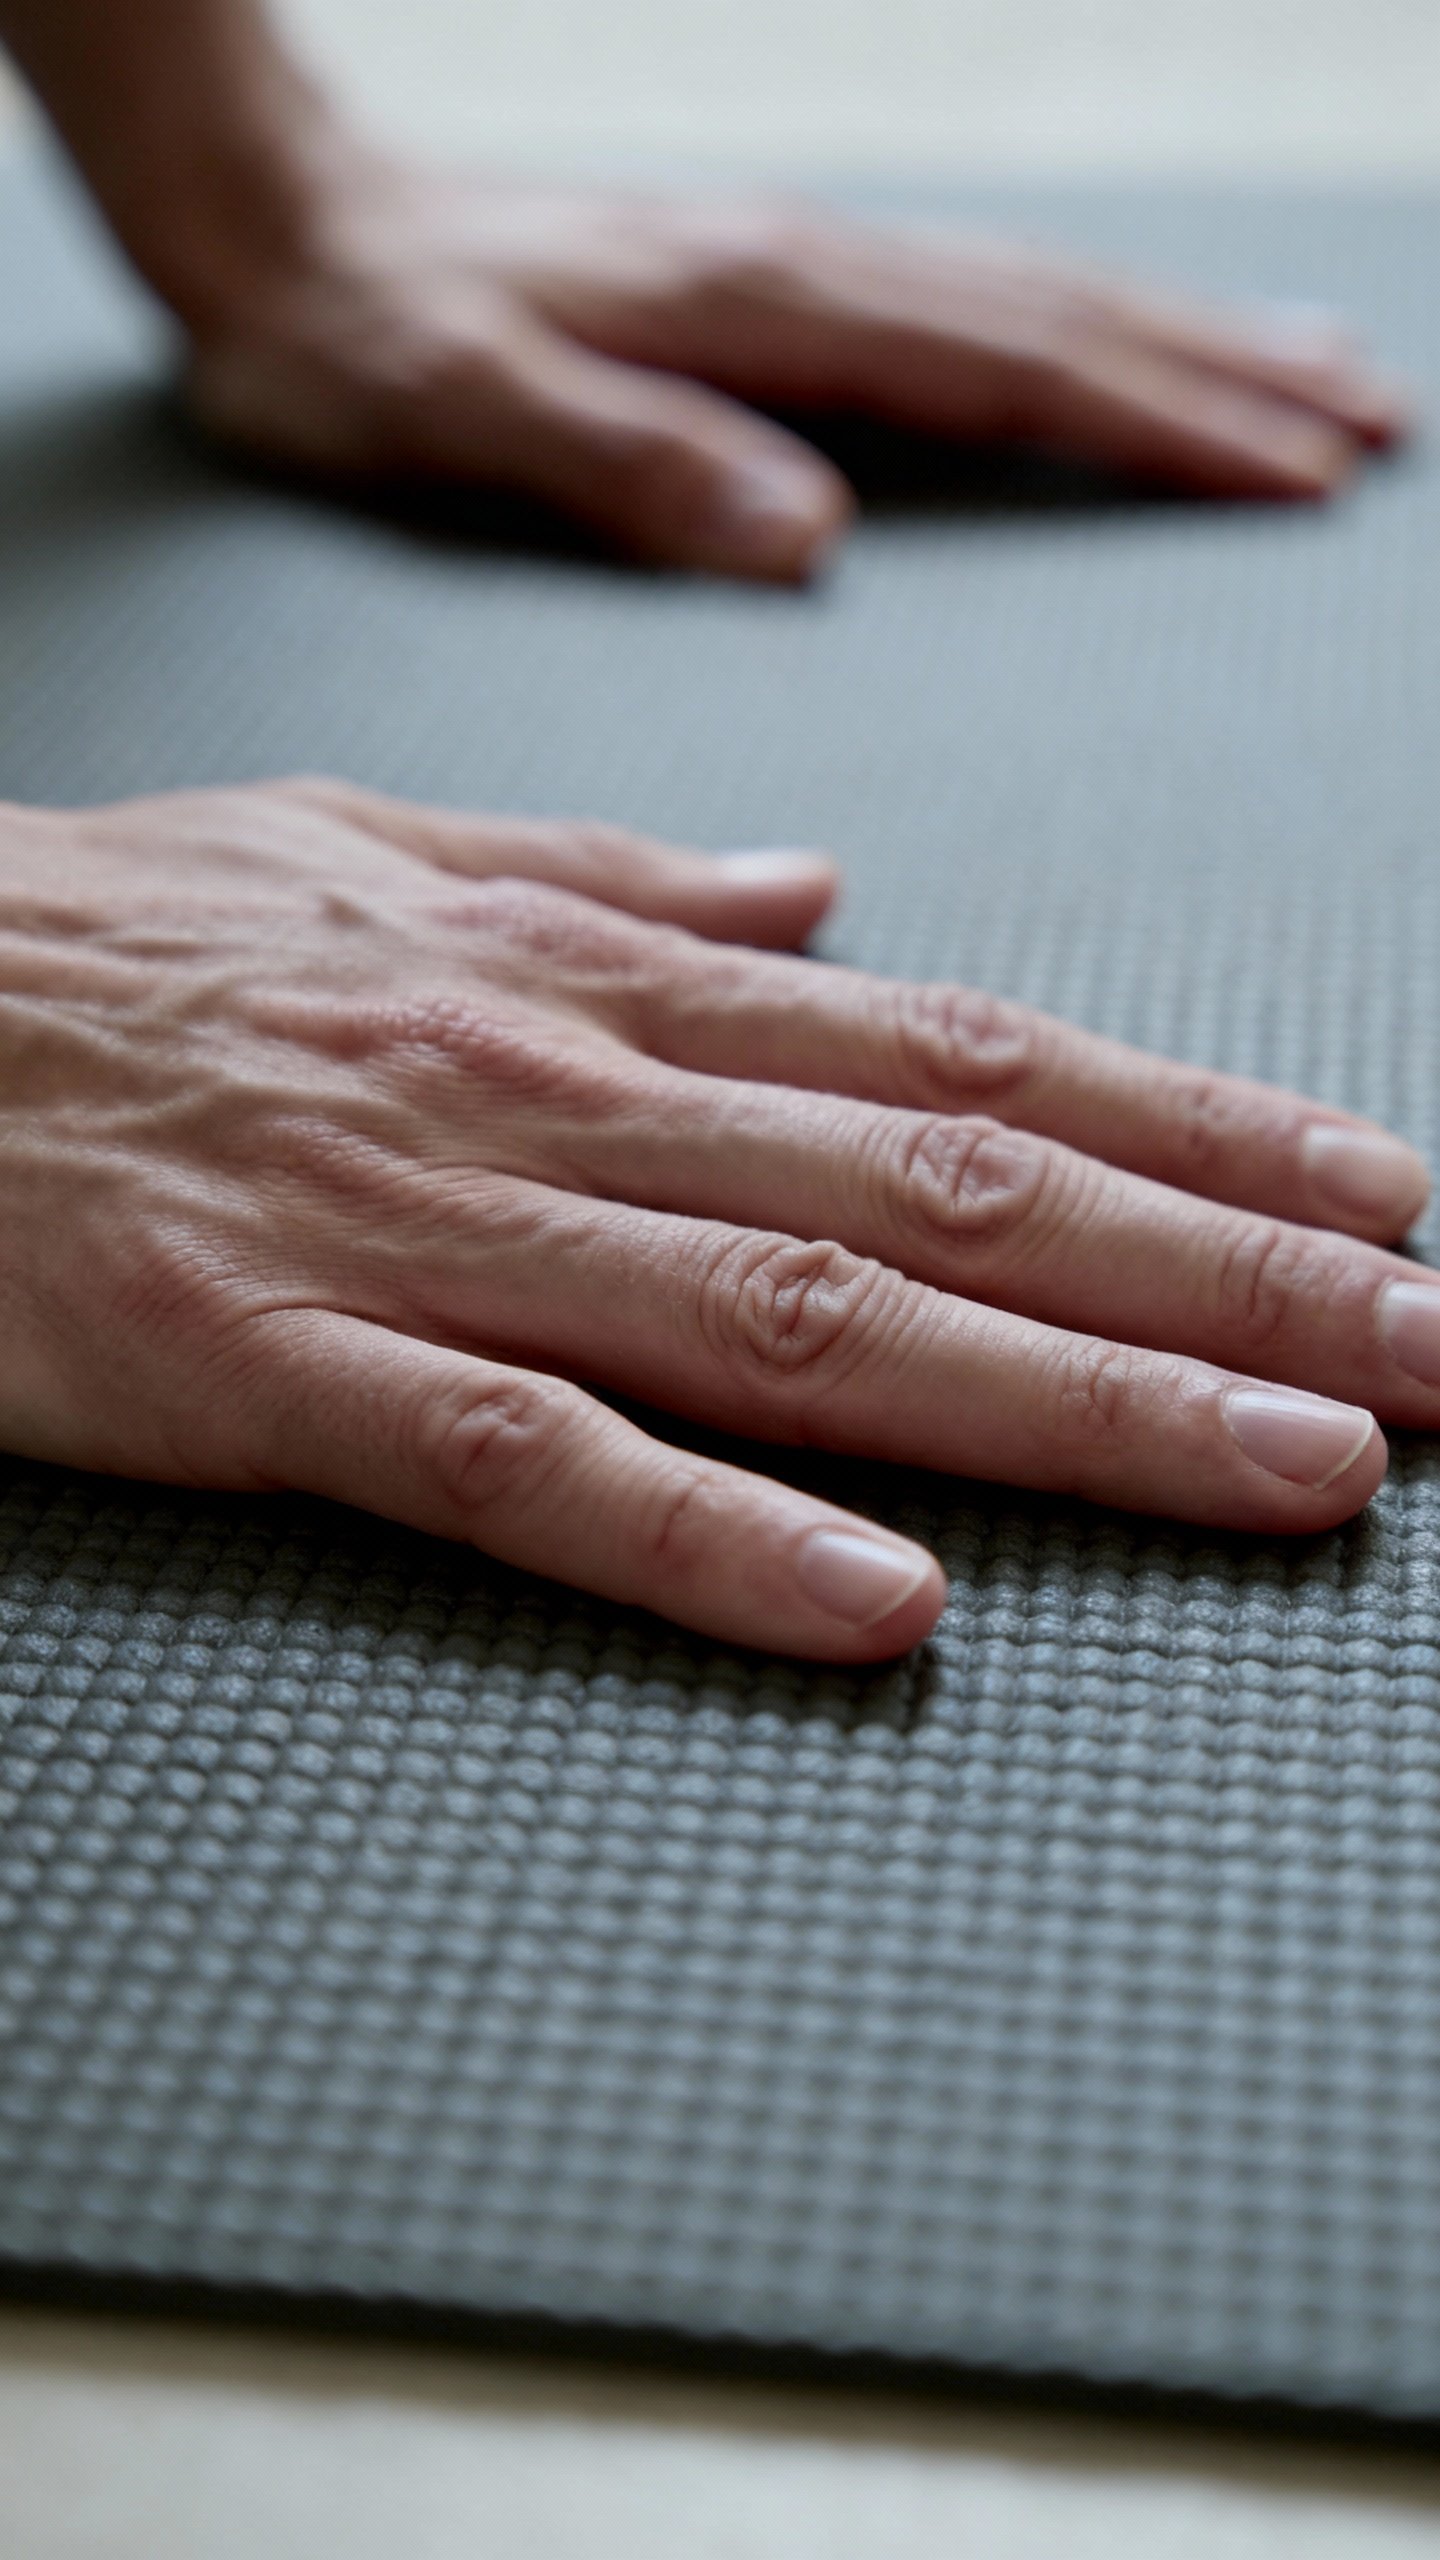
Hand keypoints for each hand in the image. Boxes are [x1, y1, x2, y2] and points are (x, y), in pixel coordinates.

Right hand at [3, 781, 1435, 1657]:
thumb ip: (619, 885)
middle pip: (952, 1189)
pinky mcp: (276, 1372)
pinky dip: (706, 1539)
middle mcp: (561, 1094)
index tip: (1378, 1197)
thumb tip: (823, 897)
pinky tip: (882, 1611)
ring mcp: (427, 1233)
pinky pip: (521, 1467)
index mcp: (599, 983)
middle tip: (1433, 1356)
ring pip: (800, 1323)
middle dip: (1221, 1278)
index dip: (1195, 1129)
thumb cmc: (127, 949)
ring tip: (1289, 1472)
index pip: (967, 1054)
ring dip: (1065, 1404)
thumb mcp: (385, 857)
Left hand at [178, 158, 1411, 578]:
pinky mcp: (758, 278)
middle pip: (1049, 318)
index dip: (1151, 423)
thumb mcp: (456, 410)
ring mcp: (783, 261)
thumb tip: (809, 540)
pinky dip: (1068, 322)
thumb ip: (625, 464)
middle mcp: (788, 265)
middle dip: (1217, 377)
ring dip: (1176, 337)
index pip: (995, 372)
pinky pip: (956, 296)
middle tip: (1369, 432)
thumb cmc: (351, 340)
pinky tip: (1119, 345)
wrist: (274, 221)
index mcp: (745, 308)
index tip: (1288, 473)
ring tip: (1316, 380)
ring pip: (1023, 294)